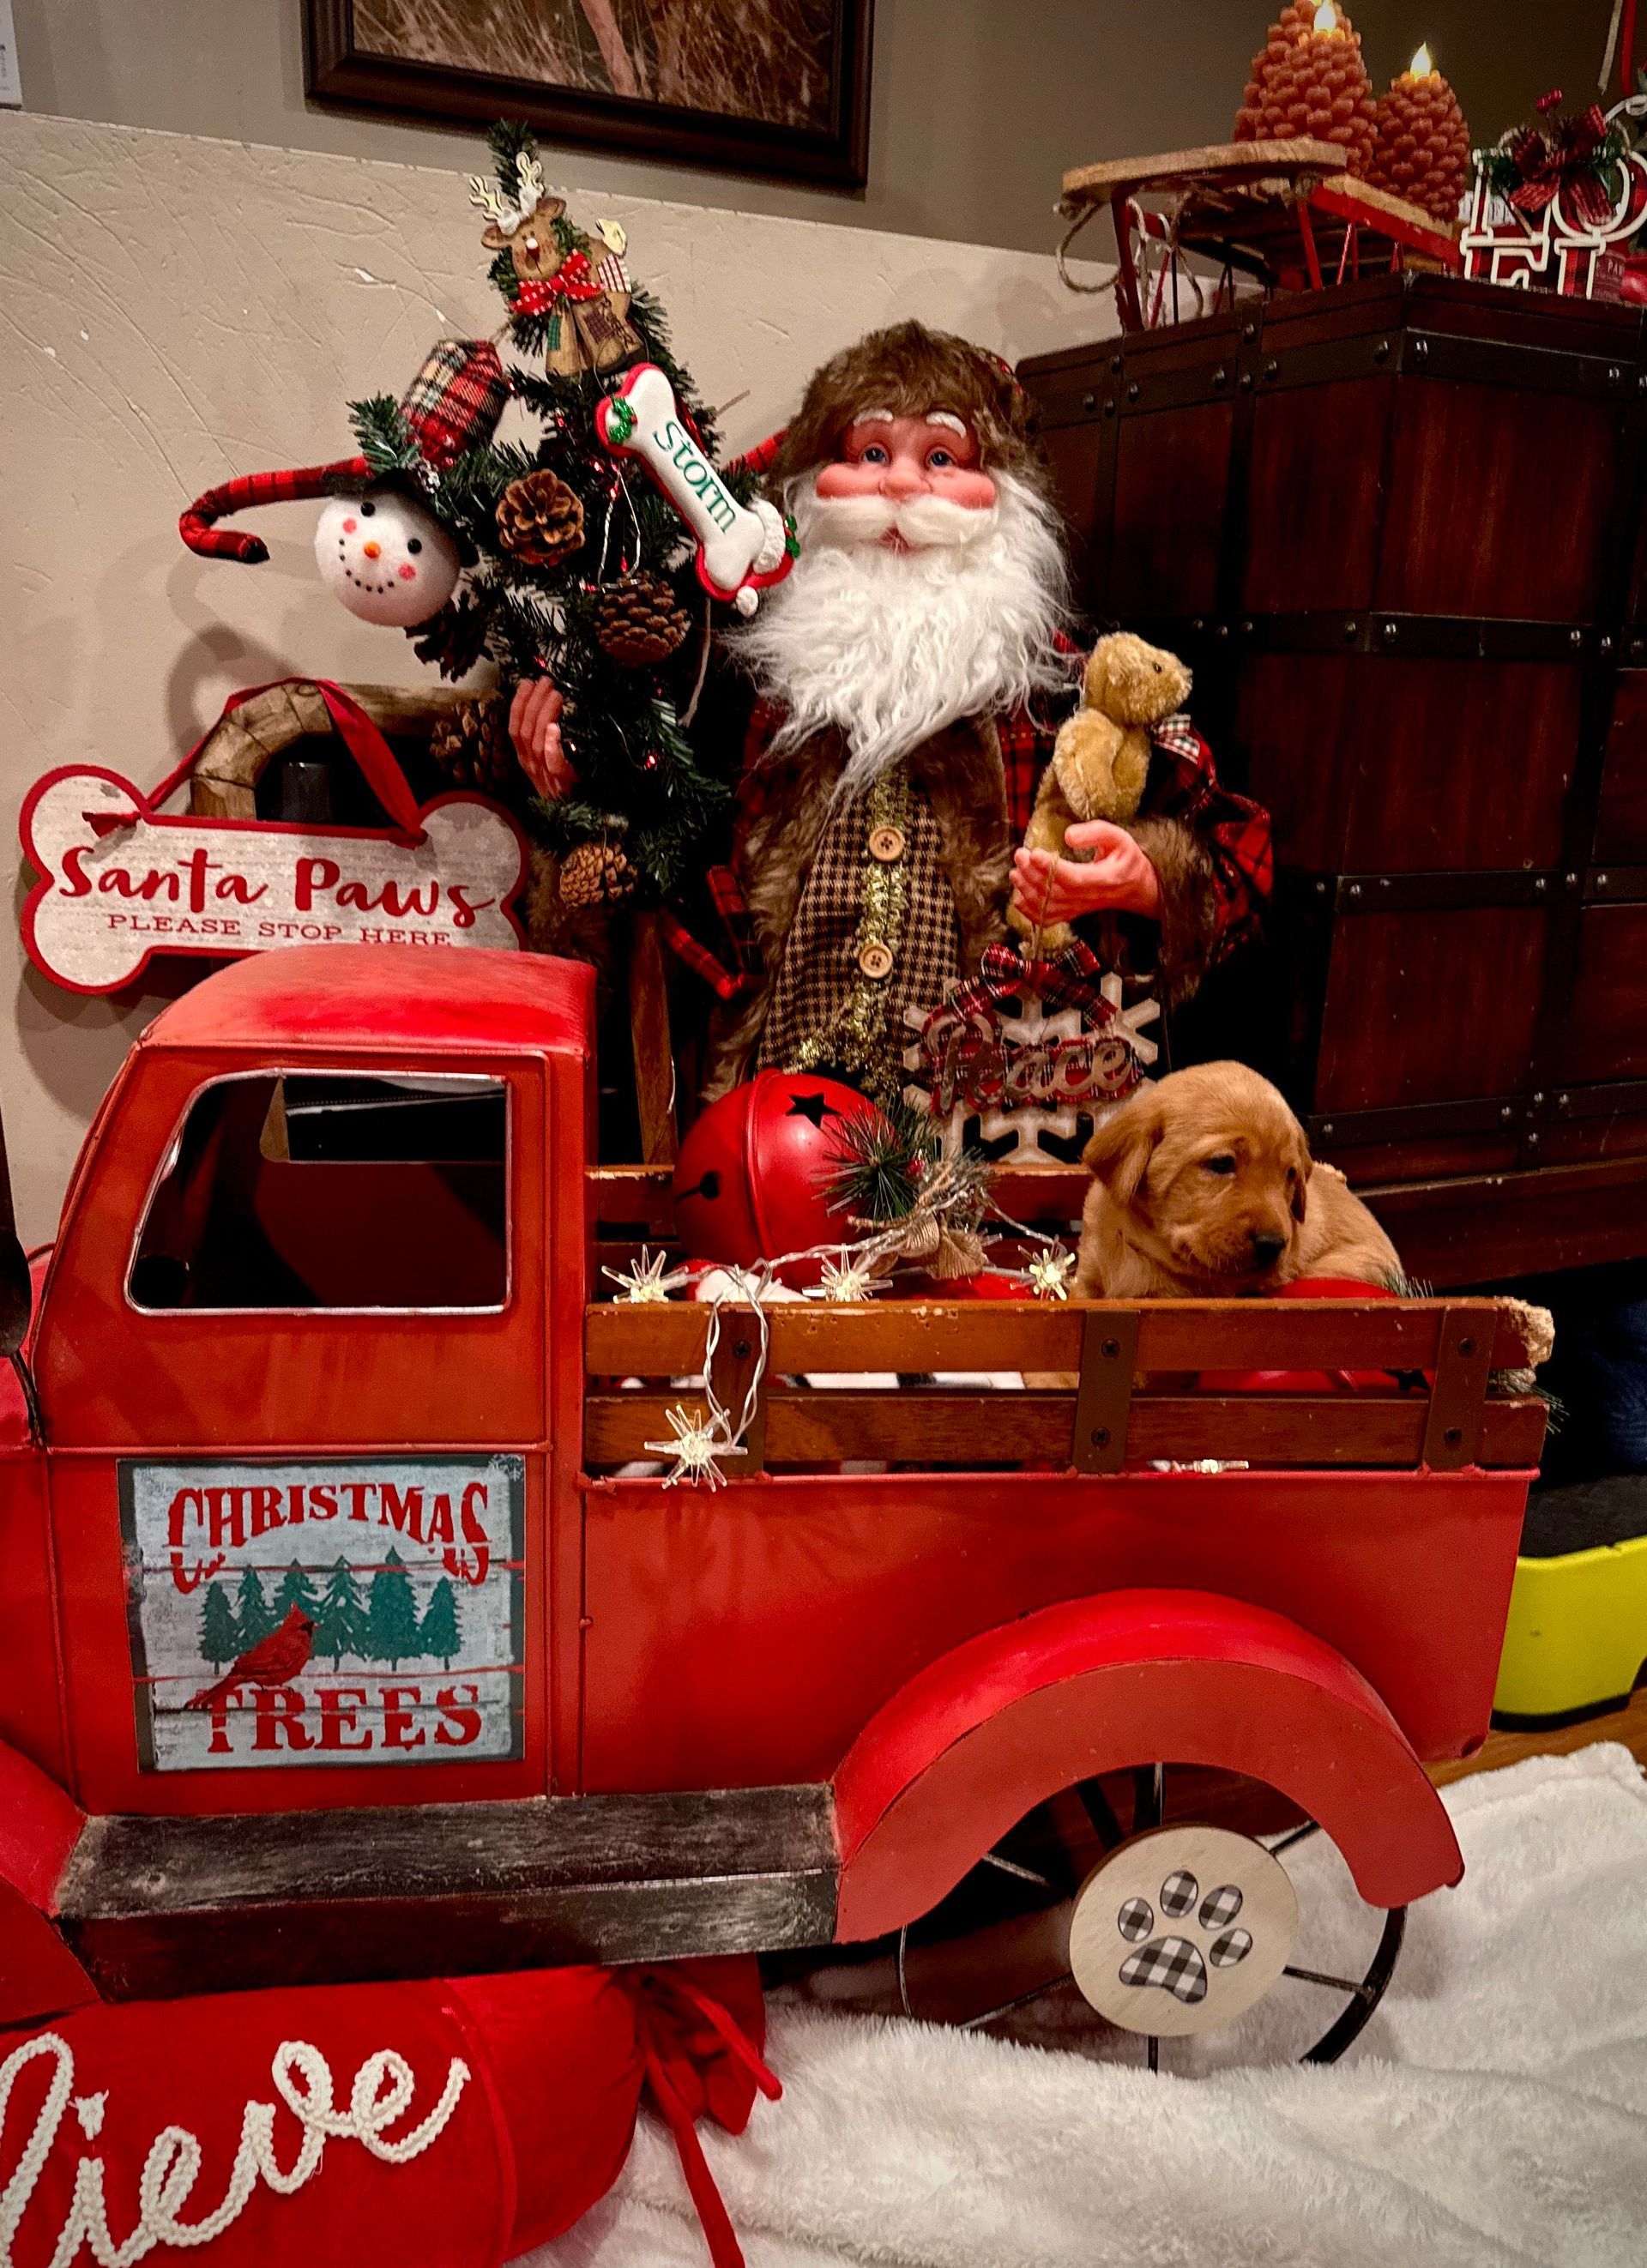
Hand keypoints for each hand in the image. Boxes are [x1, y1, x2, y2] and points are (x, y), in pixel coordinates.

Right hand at [509, 677, 576, 799]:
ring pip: (536, 741)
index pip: (514, 727)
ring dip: (544, 714)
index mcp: (525, 758)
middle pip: (524, 730)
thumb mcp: (550, 760)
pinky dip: (552, 745)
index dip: (519, 703)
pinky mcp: (562, 782)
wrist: (575, 815)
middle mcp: (530, 765)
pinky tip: (555, 728)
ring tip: (555, 694)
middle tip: (545, 681)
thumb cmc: (566, 784)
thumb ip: (545, 739)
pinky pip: (553, 763)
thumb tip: (547, 710)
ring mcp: (544, 775)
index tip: (526, 682)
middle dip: (533, 702)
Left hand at [1011, 819, 1160, 926]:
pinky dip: (1030, 911)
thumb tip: (1068, 836)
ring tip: (1016, 871)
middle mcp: (1091, 897)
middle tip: (1020, 855)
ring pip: (1049, 906)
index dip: (1051, 868)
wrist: (1134, 886)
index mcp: (1105, 878)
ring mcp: (1080, 908)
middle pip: (1056, 892)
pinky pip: (1048, 919)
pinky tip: (1019, 896)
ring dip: (1027, 891)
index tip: (1034, 853)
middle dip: (1033, 874)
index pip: (1074, 878)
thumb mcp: (1118, 838)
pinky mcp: (1071, 912)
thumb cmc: (1124, 858)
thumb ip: (1095, 833)